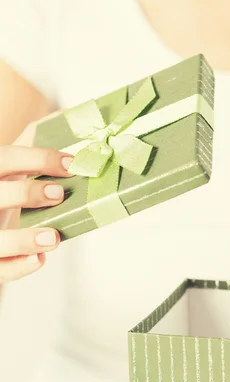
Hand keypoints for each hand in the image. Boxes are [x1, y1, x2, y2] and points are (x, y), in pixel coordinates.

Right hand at [0, 123, 72, 283]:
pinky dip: (18, 267)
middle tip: (58, 194)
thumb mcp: (11, 164)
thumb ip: (33, 142)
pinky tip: (39, 259)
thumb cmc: (3, 187)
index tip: (72, 163)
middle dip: (25, 193)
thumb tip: (70, 115)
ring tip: (52, 238)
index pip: (5, 159)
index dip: (38, 159)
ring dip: (21, 239)